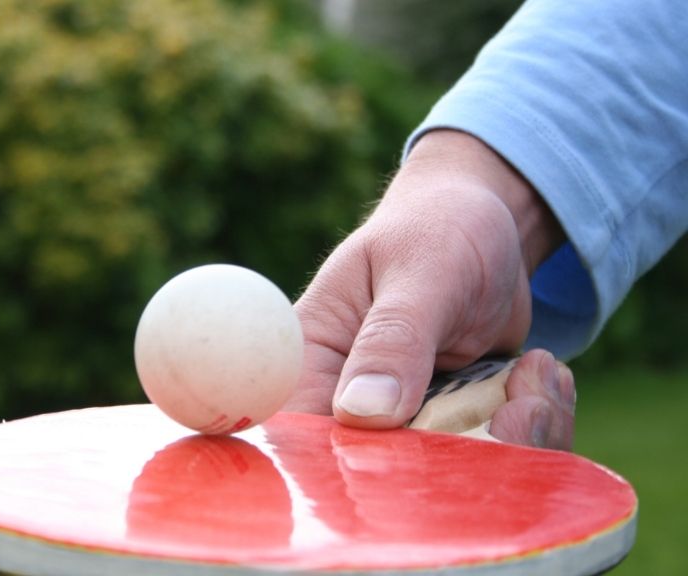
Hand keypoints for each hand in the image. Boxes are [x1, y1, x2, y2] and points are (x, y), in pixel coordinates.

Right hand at [285, 130, 572, 449]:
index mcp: (311, 362)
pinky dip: (536, 432)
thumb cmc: (438, 230)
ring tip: (539, 376)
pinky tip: (544, 379)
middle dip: (464, 453)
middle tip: (521, 403)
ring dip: (516, 439)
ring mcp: (403, 426)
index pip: (305, 437)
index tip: (431, 452)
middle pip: (384, 475)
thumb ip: (393, 339)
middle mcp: (346, 405)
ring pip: (450, 476)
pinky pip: (495, 461)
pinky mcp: (452, 431)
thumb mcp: (421, 272)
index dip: (356, 466)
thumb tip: (361, 414)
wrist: (487, 228)